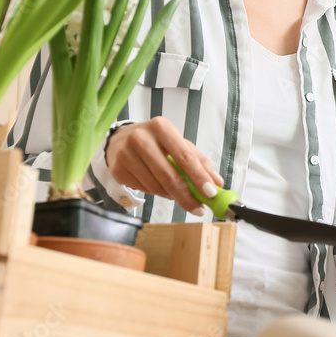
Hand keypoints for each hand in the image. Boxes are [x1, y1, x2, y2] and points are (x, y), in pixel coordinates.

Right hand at [105, 117, 223, 214]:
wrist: (120, 140)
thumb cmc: (156, 141)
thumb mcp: (178, 143)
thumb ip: (199, 161)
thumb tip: (217, 183)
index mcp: (162, 128)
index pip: (184, 156)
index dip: (199, 177)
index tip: (211, 193)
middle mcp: (141, 138)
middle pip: (169, 176)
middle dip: (187, 196)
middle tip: (199, 209)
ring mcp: (126, 154)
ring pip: (156, 186)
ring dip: (173, 196)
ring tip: (180, 195)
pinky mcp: (117, 170)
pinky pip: (144, 190)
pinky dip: (157, 193)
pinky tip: (160, 187)